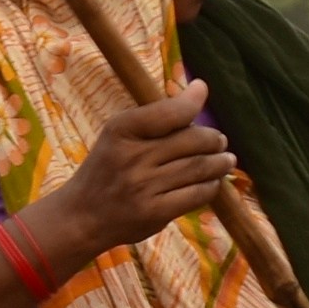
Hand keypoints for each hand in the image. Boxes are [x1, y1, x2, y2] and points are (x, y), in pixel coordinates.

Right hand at [23, 81, 233, 272]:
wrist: (82, 217)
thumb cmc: (106, 170)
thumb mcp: (118, 136)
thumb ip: (155, 118)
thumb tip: (199, 91)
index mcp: (122, 130)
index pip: (170, 111)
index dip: (193, 101)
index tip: (202, 90)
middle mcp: (133, 156)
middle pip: (193, 141)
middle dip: (214, 139)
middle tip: (220, 141)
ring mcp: (143, 187)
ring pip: (199, 168)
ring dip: (220, 163)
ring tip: (226, 160)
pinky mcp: (154, 213)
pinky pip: (196, 195)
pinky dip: (211, 186)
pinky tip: (212, 182)